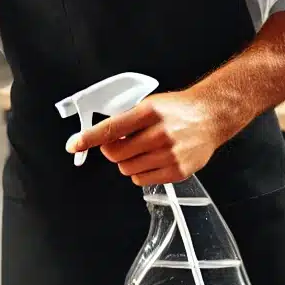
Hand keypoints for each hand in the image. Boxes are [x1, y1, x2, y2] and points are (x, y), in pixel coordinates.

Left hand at [66, 90, 224, 185]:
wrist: (210, 116)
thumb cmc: (177, 109)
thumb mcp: (149, 104)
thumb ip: (126, 119)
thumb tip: (102, 134)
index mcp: (148, 112)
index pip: (110, 128)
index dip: (88, 138)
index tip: (73, 144)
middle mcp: (159, 134)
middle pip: (116, 154)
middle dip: (111, 151)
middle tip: (119, 144)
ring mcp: (169, 154)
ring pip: (127, 169)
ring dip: (127, 162)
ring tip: (142, 150)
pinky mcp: (178, 171)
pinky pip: (142, 180)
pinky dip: (140, 173)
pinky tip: (151, 160)